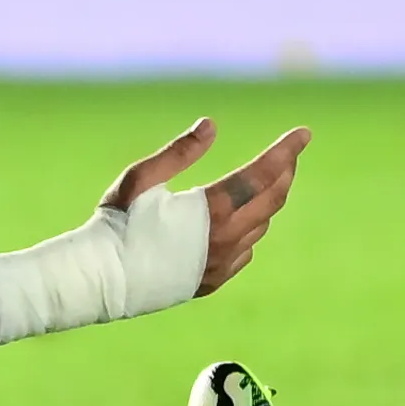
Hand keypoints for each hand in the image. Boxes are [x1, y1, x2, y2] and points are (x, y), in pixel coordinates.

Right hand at [103, 117, 308, 297]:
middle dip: (285, 172)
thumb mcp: (140, 178)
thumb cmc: (114, 222)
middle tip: (290, 153)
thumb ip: (179, 151)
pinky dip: (250, 228)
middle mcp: (225, 240)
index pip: (262, 175)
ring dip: (269, 199)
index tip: (304, 133)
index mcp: (210, 211)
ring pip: (261, 225)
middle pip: (272, 200)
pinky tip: (240, 220)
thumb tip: (211, 125)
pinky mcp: (212, 280)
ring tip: (266, 180)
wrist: (100, 279)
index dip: (286, 151)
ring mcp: (221, 264)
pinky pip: (245, 250)